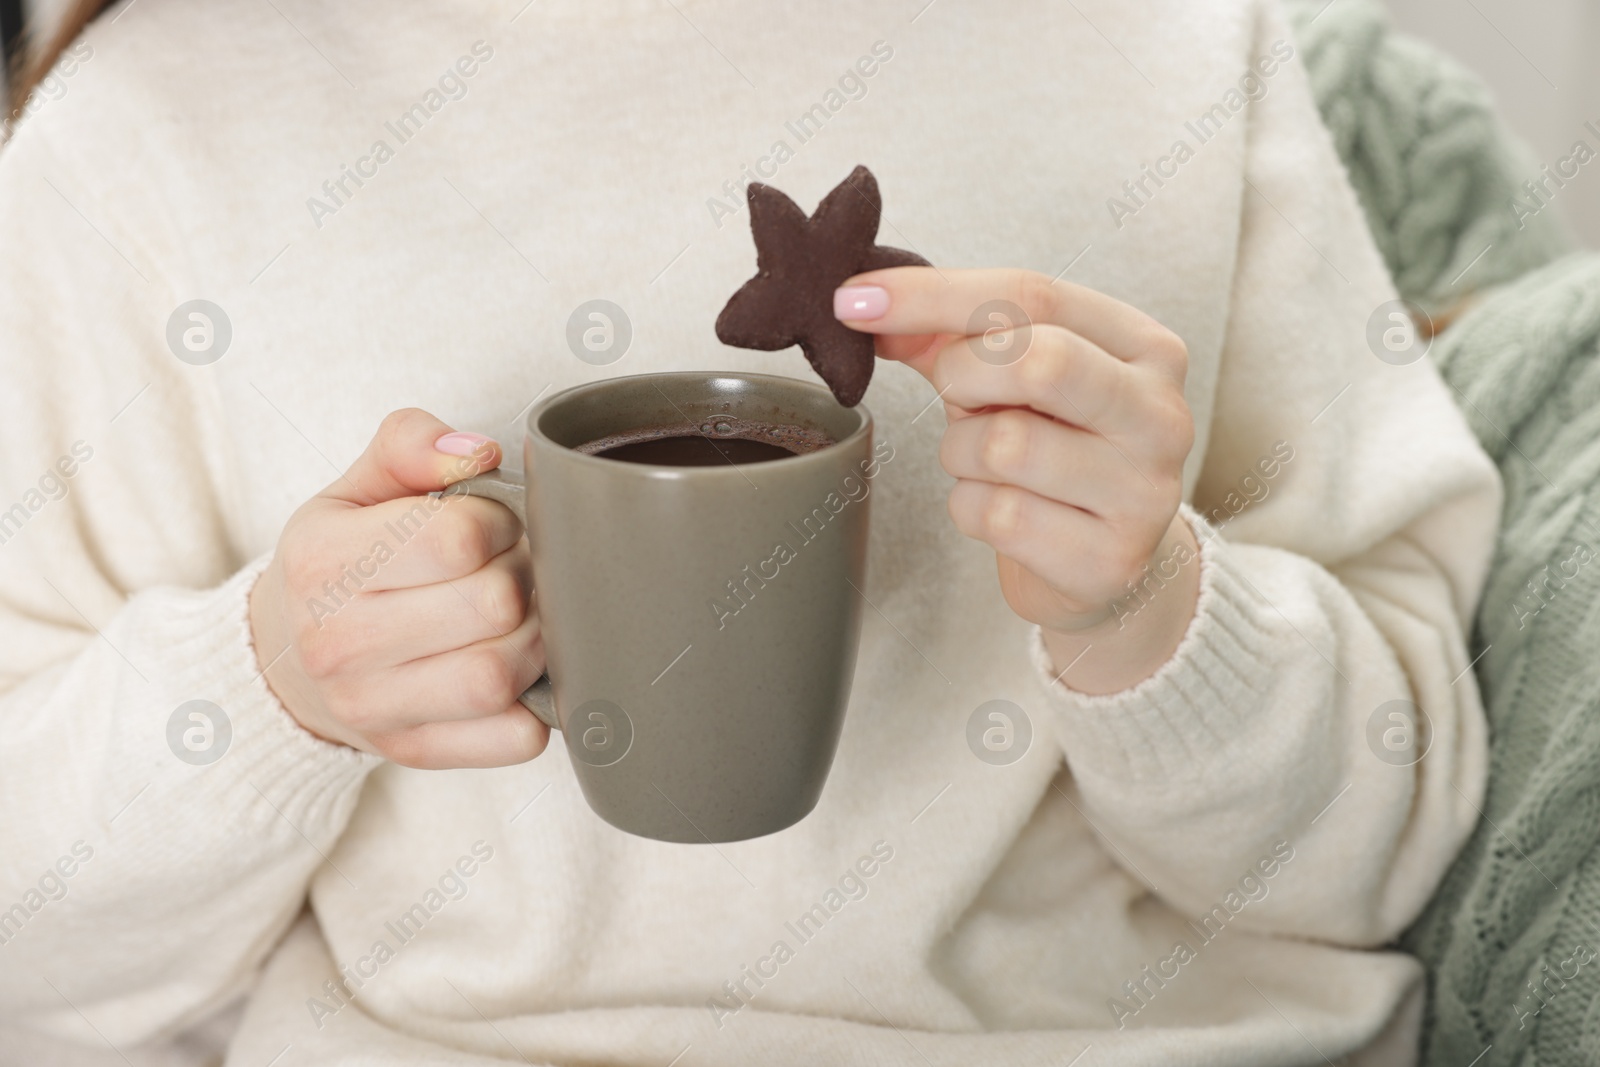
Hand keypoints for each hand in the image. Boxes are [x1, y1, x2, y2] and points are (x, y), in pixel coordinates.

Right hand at [248, 409, 548, 766]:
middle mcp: (336, 644)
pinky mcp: (415, 751)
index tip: (492, 525)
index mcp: (322, 564)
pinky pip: (514, 738)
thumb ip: (410, 445)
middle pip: (492, 605)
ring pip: (501, 675)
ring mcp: (373, 709)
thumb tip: (478, 453)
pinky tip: (520, 672)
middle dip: (523, 577)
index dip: (499, 521)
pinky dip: (538, 704)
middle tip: (513, 570)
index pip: (458, 538)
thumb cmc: (342, 563)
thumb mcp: (358, 487)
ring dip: (537, 639)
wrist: (287, 658)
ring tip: (522, 617)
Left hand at [836, 268, 1199, 692]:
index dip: (932, 294)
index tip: (855, 300)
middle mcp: (1160, 414)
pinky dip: (971, 508)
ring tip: (985, 463)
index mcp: (1144, 346)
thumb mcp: (1006, 379)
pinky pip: (998, 516)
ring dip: (961, 453)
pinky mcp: (1111, 560)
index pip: (1032, 295)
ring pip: (1005, 446)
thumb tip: (867, 308)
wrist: (1101, 563)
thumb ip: (946, 335)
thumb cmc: (1054, 450)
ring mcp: (1144, 492)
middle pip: (1037, 360)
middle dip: (963, 374)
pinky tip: (1000, 509)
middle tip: (953, 394)